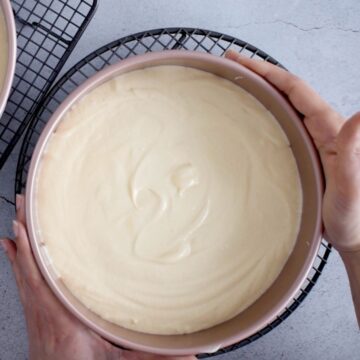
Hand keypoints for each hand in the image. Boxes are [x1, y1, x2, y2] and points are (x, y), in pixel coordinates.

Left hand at [0, 195, 194, 359]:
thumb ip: (151, 356)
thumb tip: (187, 355)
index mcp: (63, 318)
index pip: (42, 278)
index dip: (31, 252)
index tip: (27, 227)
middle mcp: (44, 310)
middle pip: (28, 264)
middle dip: (25, 231)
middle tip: (25, 204)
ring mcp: (36, 311)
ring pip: (23, 269)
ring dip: (19, 242)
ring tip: (18, 216)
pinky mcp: (35, 312)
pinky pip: (22, 280)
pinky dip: (15, 260)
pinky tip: (10, 247)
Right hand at [226, 50, 359, 252]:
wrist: (354, 234)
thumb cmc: (352, 214)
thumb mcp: (352, 185)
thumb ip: (354, 150)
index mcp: (329, 130)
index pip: (296, 91)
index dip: (269, 72)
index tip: (242, 62)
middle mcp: (320, 130)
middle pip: (287, 92)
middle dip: (260, 74)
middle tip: (232, 64)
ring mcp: (311, 141)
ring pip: (284, 107)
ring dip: (262, 90)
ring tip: (238, 82)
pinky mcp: (304, 153)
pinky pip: (283, 126)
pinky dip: (266, 113)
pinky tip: (253, 116)